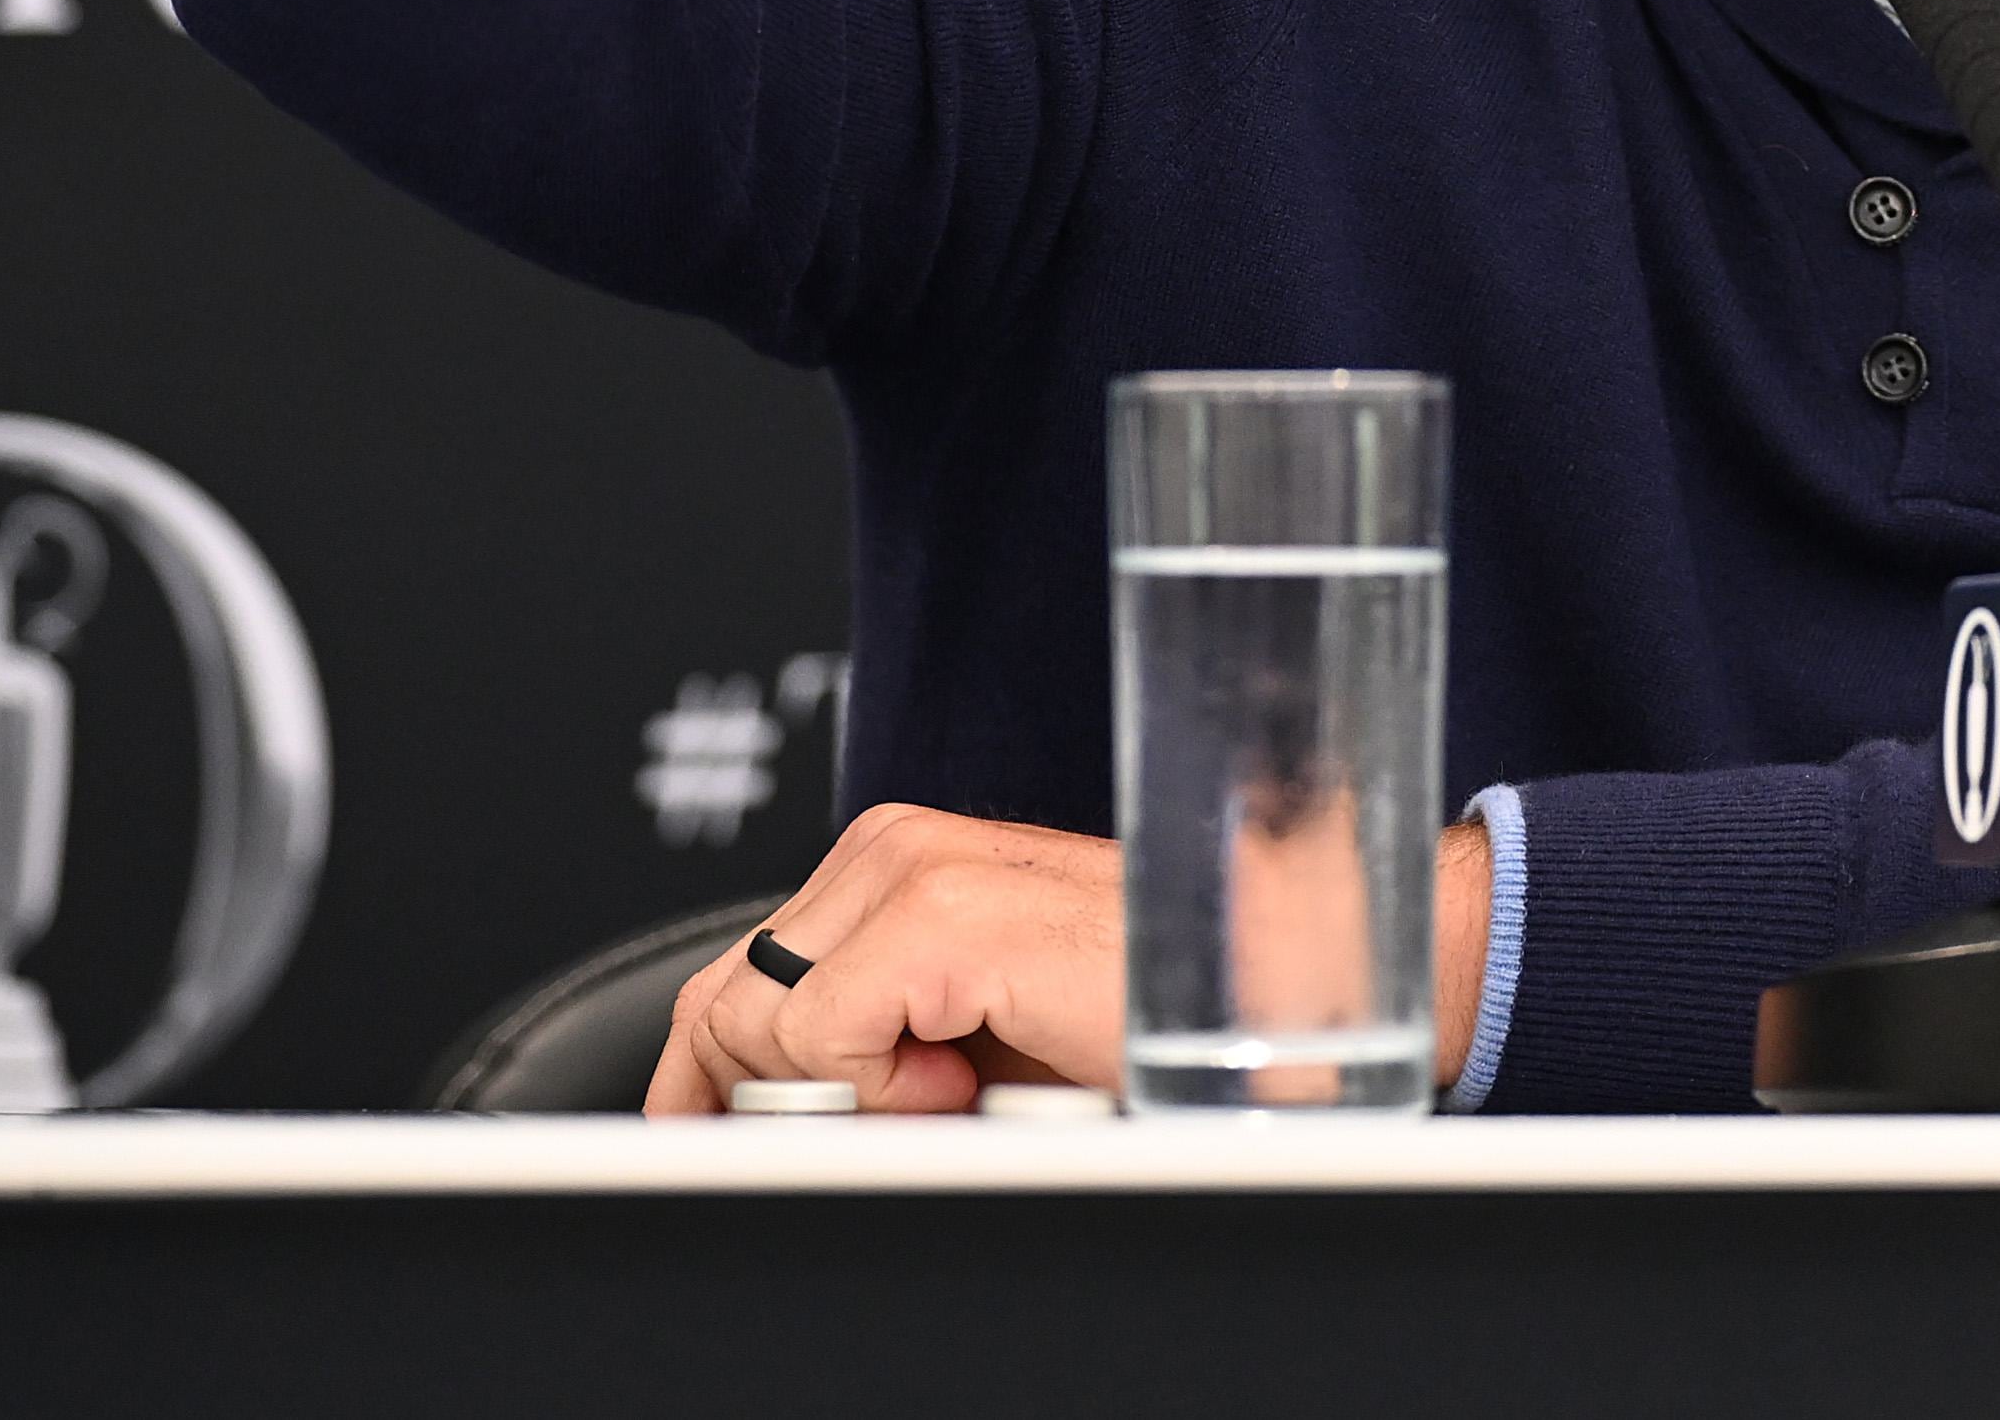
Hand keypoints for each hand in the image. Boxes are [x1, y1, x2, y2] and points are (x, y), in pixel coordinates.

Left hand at [644, 803, 1500, 1114]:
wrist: (1287, 981)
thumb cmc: (1162, 1013)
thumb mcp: (985, 1043)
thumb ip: (886, 1054)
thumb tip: (773, 1118)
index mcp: (903, 871)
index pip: (737, 984)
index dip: (712, 1085)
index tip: (722, 1146)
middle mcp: (895, 852)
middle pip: (722, 1001)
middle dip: (760, 1101)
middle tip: (881, 1132)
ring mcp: (914, 872)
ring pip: (756, 1022)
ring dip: (840, 1095)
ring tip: (960, 1093)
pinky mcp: (941, 916)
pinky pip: (816, 1037)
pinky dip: (874, 1090)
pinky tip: (971, 1082)